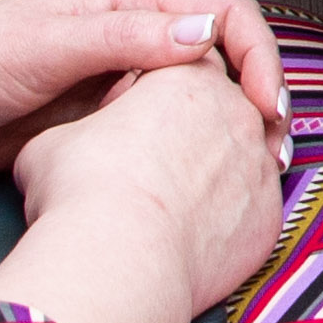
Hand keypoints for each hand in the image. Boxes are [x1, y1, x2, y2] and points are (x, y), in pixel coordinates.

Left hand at [0, 0, 288, 182]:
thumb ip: (121, 37)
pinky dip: (181, 158)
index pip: (221, 16)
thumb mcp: (42, 46)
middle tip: (273, 153)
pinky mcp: (86, 132)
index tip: (267, 110)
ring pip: (190, 103)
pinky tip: (188, 187)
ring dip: (224, 132)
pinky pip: (152, 140)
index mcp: (122, 6)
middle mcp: (124, 41)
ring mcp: (106, 88)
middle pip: (218, 59)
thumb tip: (204, 36)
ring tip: (246, 174)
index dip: (256, 58)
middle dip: (256, 99)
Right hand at [9, 57, 284, 311]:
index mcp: (188, 74)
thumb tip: (76, 142)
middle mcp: (237, 111)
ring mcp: (259, 164)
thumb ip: (83, 126)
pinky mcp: (268, 215)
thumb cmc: (82, 193)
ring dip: (217, 172)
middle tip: (157, 159)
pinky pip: (253, 209)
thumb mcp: (54, 140)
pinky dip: (228, 219)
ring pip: (246, 157)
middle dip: (195, 127)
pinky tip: (193, 235)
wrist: (117, 260)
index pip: (187, 62)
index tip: (137, 115)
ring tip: (174, 200)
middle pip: (224, 106)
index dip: (159, 88)